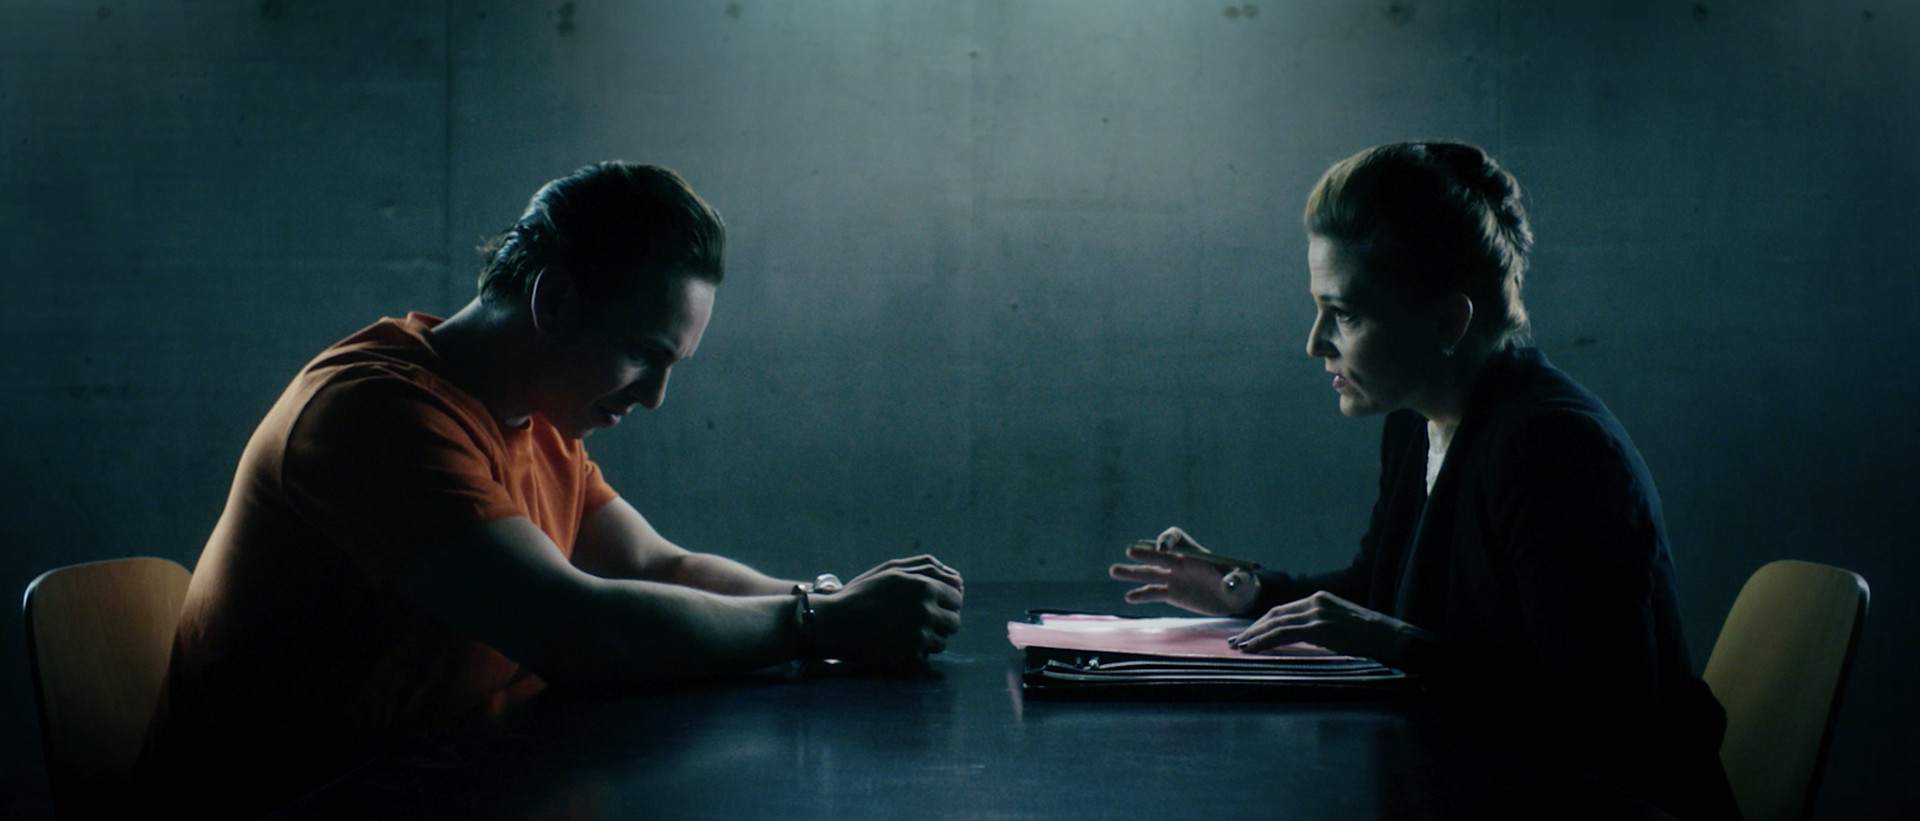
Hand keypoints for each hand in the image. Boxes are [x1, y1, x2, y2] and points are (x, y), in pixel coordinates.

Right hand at [812, 555, 963, 668]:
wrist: (836, 623)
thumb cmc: (863, 593)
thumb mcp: (893, 570)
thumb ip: (928, 569)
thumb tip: (959, 579)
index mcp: (926, 587)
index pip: (957, 598)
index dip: (944, 602)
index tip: (929, 605)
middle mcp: (927, 611)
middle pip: (954, 622)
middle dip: (940, 621)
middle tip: (916, 621)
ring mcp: (920, 636)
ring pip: (942, 641)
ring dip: (929, 638)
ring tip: (903, 632)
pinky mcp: (911, 657)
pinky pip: (926, 657)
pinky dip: (915, 653)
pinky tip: (897, 644)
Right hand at [1107, 527, 1258, 615]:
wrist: (1236, 599)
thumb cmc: (1242, 583)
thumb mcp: (1243, 579)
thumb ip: (1236, 579)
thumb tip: (1229, 583)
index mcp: (1196, 554)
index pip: (1176, 538)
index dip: (1168, 540)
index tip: (1163, 550)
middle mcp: (1181, 563)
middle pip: (1158, 555)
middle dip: (1145, 553)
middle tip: (1130, 552)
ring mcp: (1175, 578)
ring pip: (1150, 573)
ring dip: (1132, 572)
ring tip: (1113, 571)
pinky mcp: (1173, 594)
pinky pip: (1154, 592)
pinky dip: (1141, 595)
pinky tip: (1129, 597)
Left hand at [1229, 590, 1417, 664]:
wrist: (1390, 637)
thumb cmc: (1368, 637)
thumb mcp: (1339, 625)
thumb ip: (1317, 627)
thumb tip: (1296, 638)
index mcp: (1319, 599)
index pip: (1282, 610)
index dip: (1262, 623)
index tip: (1248, 634)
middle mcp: (1315, 601)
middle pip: (1274, 614)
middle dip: (1253, 628)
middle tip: (1236, 641)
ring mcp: (1317, 613)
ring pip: (1275, 623)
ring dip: (1254, 635)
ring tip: (1240, 647)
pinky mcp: (1320, 628)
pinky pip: (1284, 633)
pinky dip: (1265, 640)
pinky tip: (1254, 648)